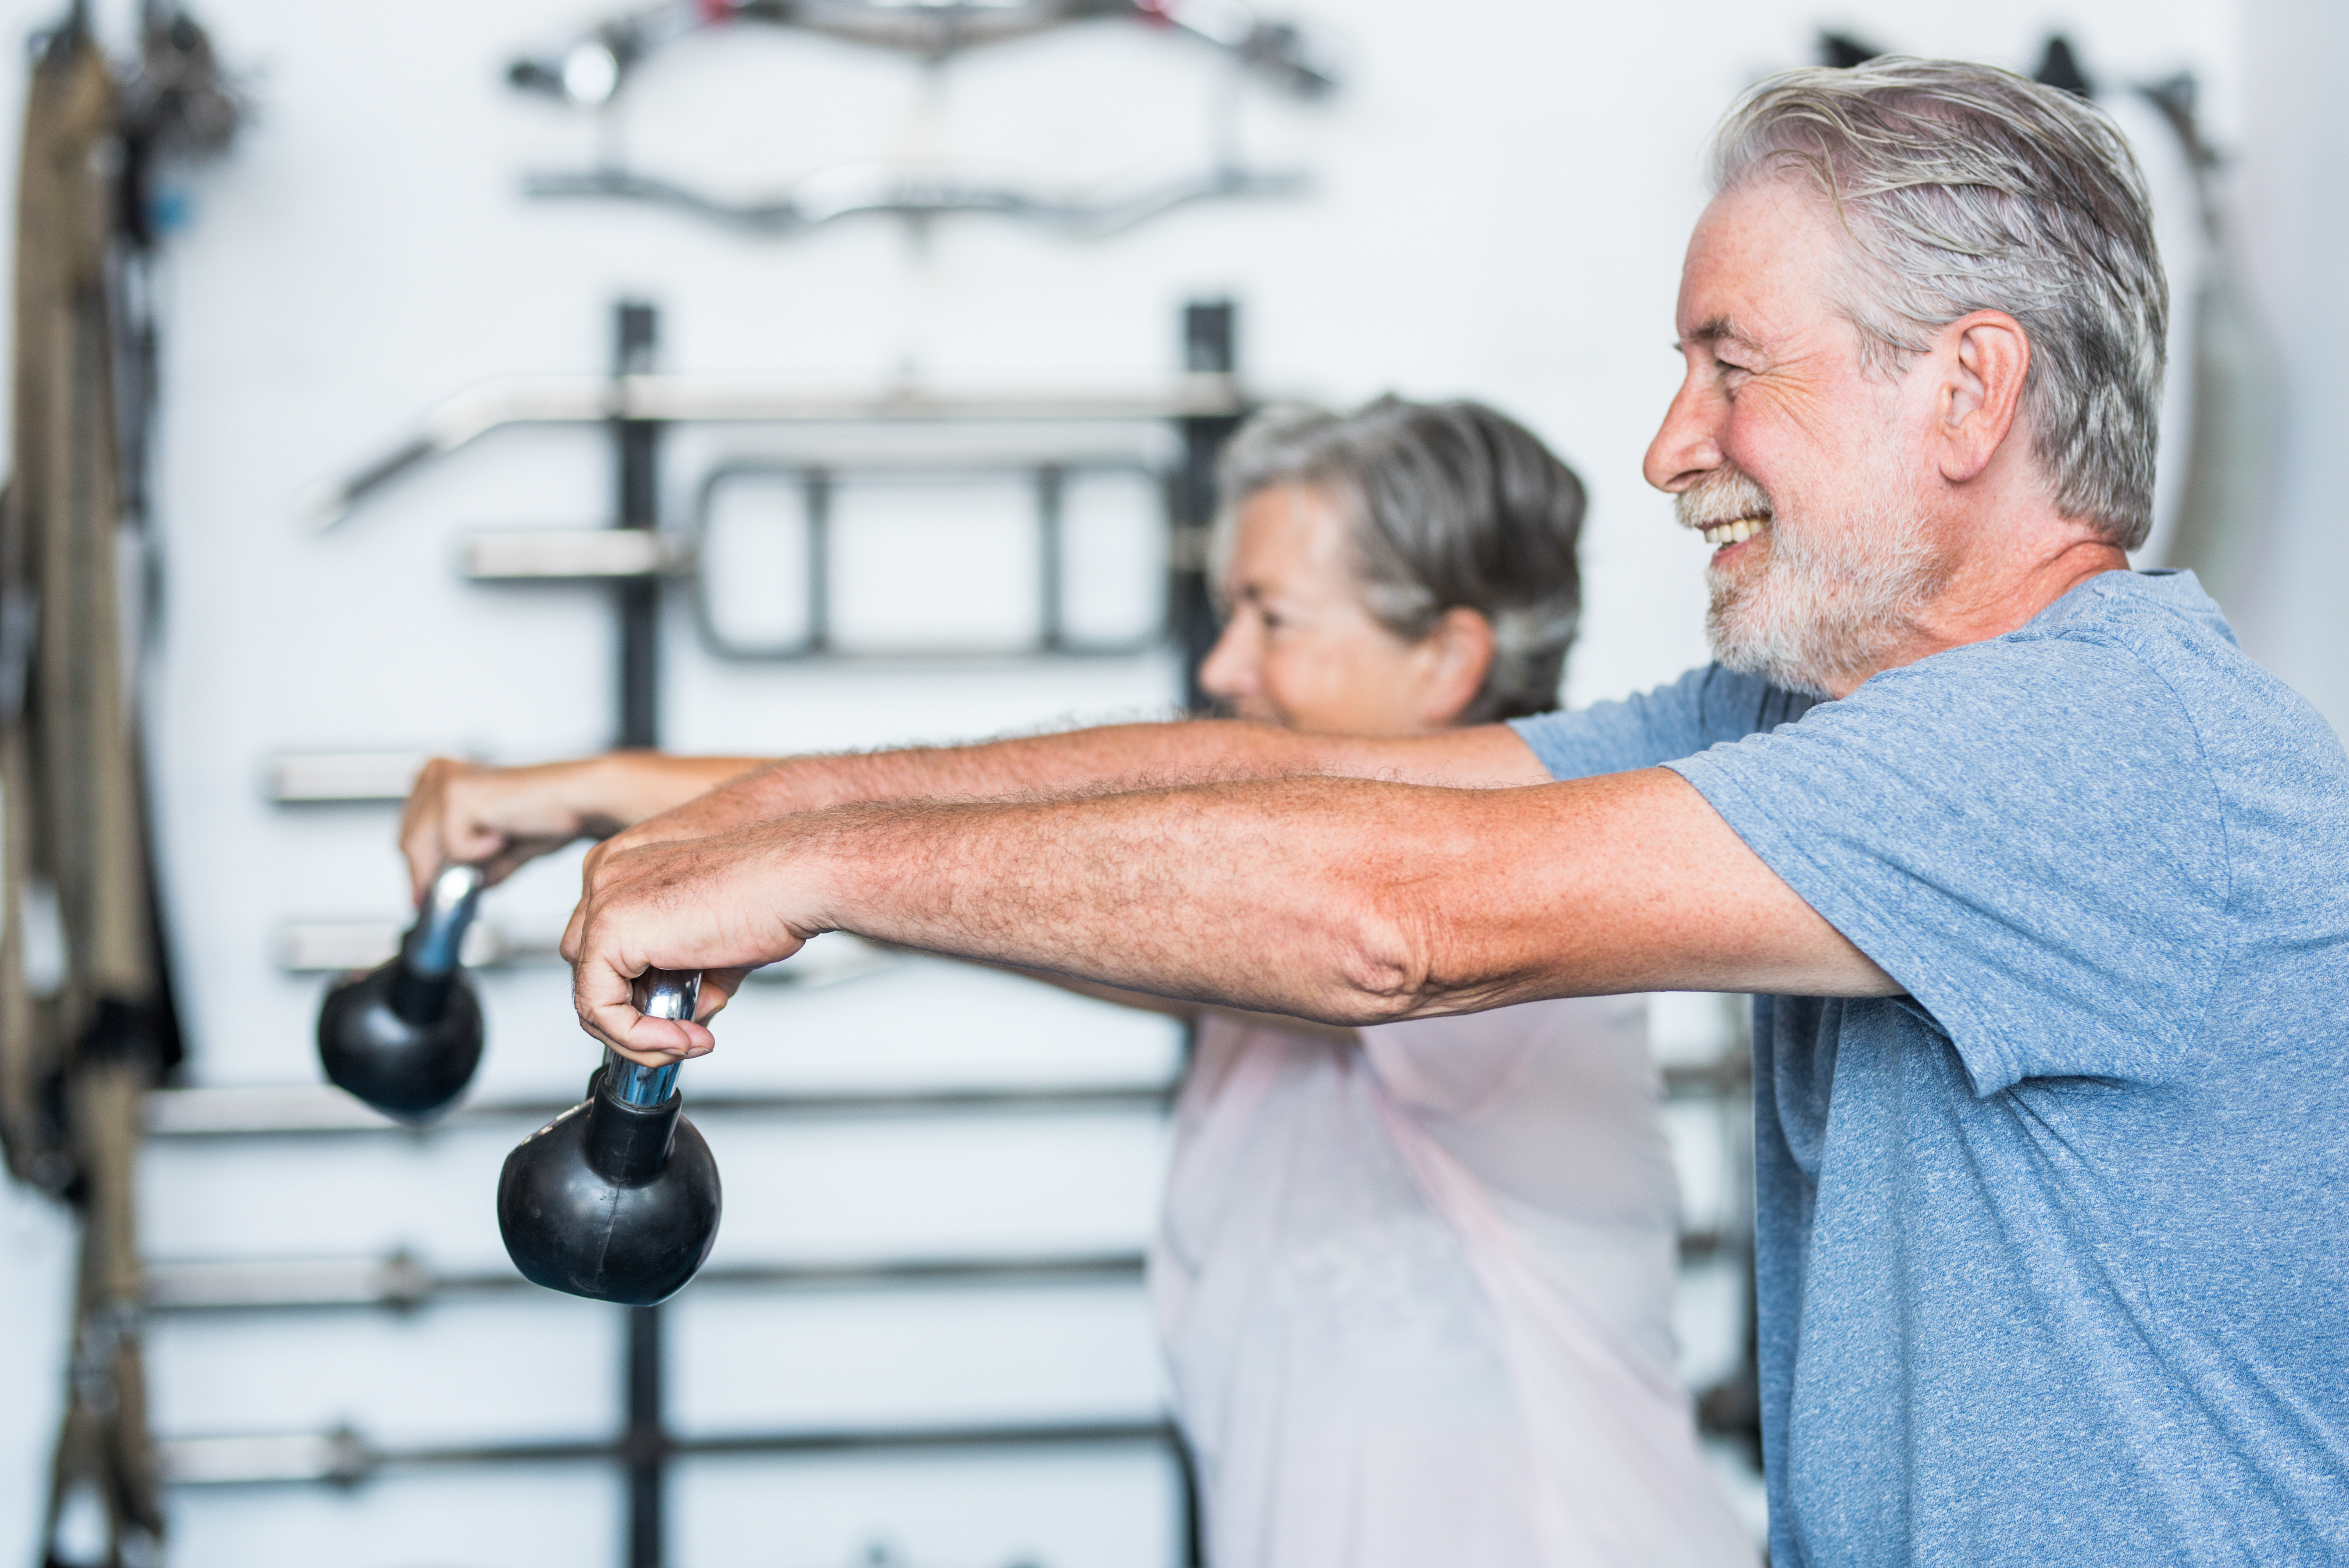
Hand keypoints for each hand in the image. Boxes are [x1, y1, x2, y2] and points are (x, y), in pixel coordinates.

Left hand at [399, 757, 619, 903]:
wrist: (579, 800)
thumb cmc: (548, 815)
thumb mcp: (499, 847)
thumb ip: (474, 865)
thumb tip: (460, 890)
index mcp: (440, 775)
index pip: (409, 832)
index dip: (416, 869)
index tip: (421, 897)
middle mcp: (436, 773)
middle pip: (408, 842)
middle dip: (428, 876)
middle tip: (454, 894)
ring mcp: (444, 783)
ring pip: (423, 849)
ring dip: (457, 868)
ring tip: (493, 857)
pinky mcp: (459, 797)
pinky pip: (454, 849)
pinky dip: (479, 855)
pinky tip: (504, 837)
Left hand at [562, 825, 827, 1064]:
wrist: (796, 877)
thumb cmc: (772, 893)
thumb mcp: (719, 945)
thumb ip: (691, 979)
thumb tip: (686, 1018)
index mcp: (627, 870)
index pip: (605, 950)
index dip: (638, 996)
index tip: (683, 1019)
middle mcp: (607, 877)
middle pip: (590, 971)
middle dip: (631, 1016)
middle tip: (681, 1036)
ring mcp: (604, 900)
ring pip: (590, 996)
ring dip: (638, 1036)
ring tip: (688, 1043)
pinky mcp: (610, 929)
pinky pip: (600, 1007)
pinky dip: (638, 1037)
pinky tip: (680, 1040)